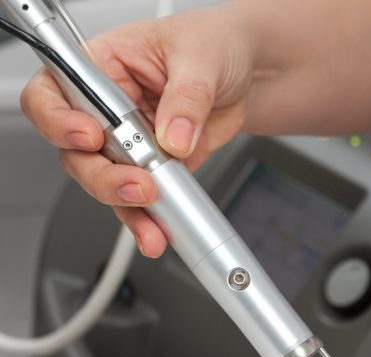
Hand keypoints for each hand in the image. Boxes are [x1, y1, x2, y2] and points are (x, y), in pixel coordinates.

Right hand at [19, 5, 255, 256]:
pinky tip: (158, 231)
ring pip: (107, 183)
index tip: (93, 137)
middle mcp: (108, 109)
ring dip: (126, 207)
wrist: (249, 74)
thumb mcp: (201, 58)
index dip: (61, 121)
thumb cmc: (214, 45)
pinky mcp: (155, 168)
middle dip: (103, 176)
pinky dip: (150, 219)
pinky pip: (143, 200)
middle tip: (138, 185)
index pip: (55, 94)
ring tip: (152, 224)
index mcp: (103, 66)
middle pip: (78, 152)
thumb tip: (174, 135)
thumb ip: (186, 99)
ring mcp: (130, 143)